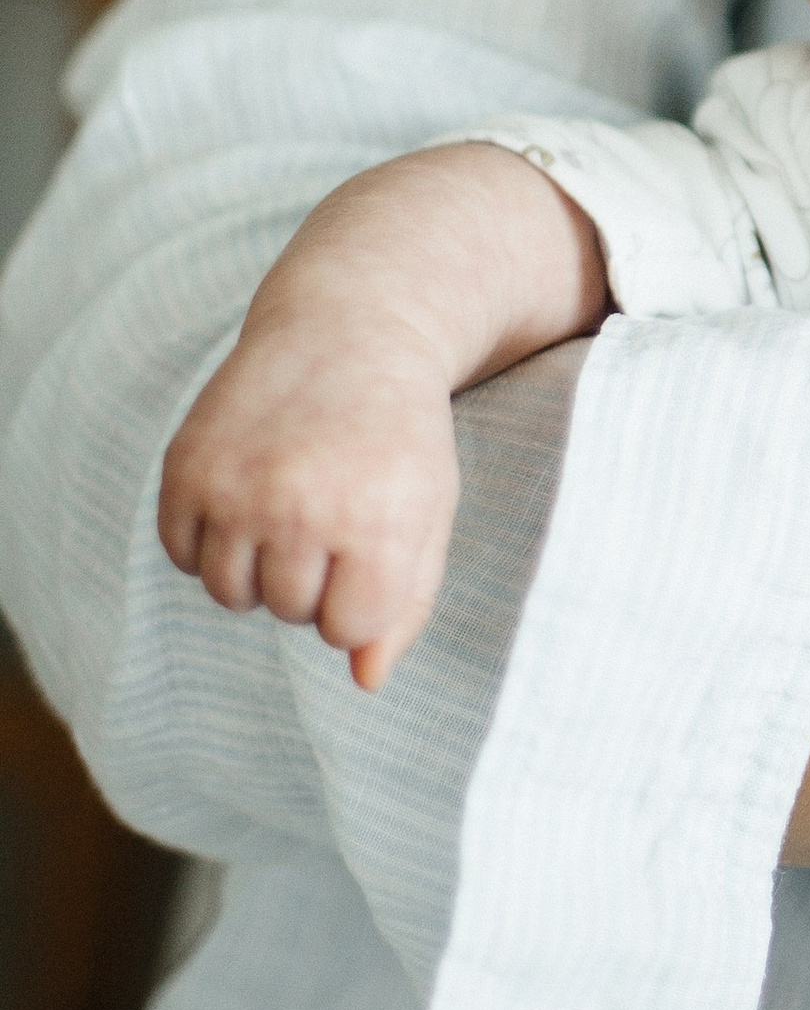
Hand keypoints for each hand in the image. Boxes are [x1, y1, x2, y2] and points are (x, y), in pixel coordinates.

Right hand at [159, 311, 457, 690]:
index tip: (373, 542)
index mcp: (376, 522)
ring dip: (258, 566)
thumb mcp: (428, 513)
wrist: (348, 328)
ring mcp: (236, 486)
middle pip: (289, 612)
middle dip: (314, 576)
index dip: (361, 595)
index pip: (346, 629)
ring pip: (229, 593)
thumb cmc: (400, 434)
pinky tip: (247, 491)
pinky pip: (182, 554)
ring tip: (291, 505)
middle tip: (334, 507)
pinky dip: (210, 538)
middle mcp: (301, 506)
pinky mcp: (185, 466)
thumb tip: (364, 681)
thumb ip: (406, 605)